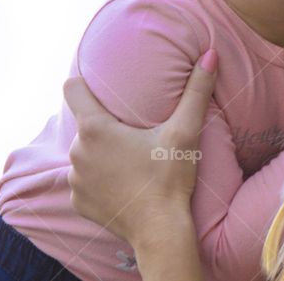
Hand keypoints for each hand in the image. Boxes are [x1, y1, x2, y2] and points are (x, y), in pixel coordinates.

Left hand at [63, 50, 217, 245]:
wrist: (161, 230)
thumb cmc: (170, 177)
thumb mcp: (185, 131)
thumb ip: (196, 90)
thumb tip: (211, 54)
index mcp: (96, 129)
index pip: (72, 89)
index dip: (82, 83)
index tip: (97, 83)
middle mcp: (77, 152)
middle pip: (85, 125)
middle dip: (105, 125)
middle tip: (133, 133)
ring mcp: (75, 179)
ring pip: (84, 153)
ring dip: (102, 154)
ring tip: (130, 160)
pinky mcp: (79, 201)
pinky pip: (85, 181)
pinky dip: (100, 180)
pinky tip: (123, 184)